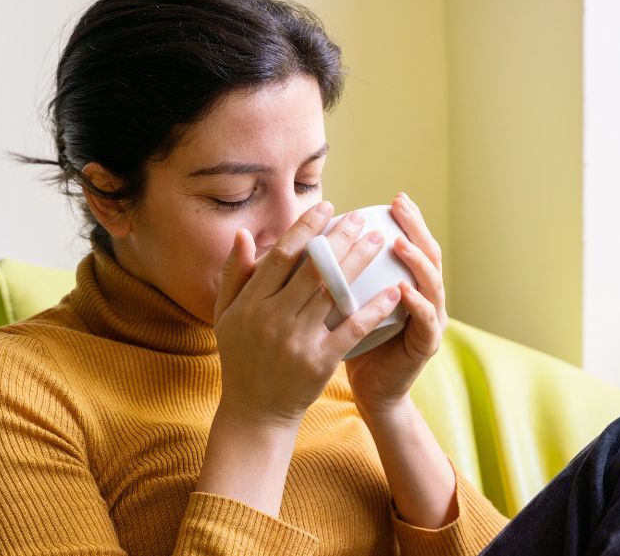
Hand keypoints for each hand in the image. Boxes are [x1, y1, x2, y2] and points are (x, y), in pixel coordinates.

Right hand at [212, 201, 401, 428]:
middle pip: (313, 269)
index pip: (282, 256)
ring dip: (360, 263)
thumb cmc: (242, 358)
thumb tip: (245, 234)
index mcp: (251, 304)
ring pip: (334, 293)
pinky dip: (374, 309)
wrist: (255, 411)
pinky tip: (394, 291)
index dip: (306, 228)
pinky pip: (352, 329)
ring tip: (380, 241)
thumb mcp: (226, 315)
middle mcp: (273, 319)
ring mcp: (298, 341)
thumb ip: (234, 274)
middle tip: (363, 218)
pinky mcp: (320, 362)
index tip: (327, 207)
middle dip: (341, 239)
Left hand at [344, 192, 447, 416]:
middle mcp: (425, 297)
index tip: (393, 198)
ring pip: (432, 283)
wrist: (369, 390)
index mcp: (407, 283)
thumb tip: (309, 239)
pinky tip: (403, 289)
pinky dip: (416, 303)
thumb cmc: (351, 343)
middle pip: (429, 254)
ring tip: (399, 242)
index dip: (407, 220)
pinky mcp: (427, 345)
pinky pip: (426, 320)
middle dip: (416, 228)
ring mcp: (430, 320)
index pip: (412, 243)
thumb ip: (336, 274)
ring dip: (417, 261)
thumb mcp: (342, 302)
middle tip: (401, 206)